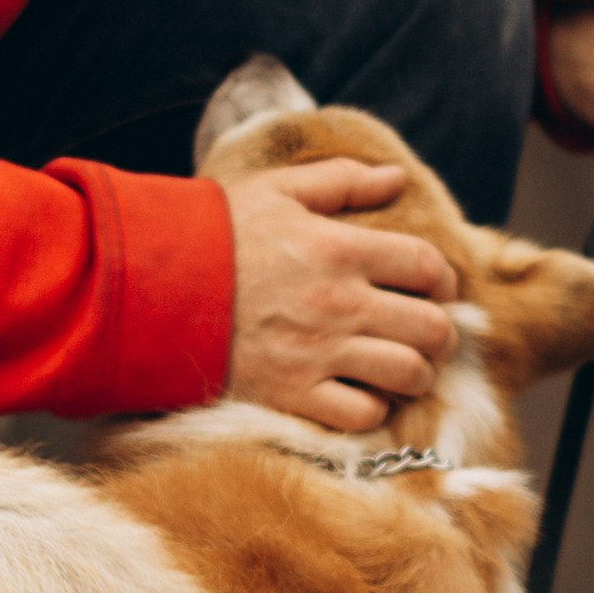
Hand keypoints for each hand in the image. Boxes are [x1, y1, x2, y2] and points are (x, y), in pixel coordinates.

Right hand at [223, 159, 458, 431]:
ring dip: (414, 372)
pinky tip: (359, 392)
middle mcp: (340, 303)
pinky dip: (371, 408)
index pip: (428, 267)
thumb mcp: (278, 190)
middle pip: (433, 327)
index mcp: (341, 248)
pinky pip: (362, 414)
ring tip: (401, 366)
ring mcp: (318, 354)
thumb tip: (396, 177)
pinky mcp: (292, 395)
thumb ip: (342, 180)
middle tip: (428, 332)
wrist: (150, 287)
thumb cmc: (214, 234)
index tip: (435, 287)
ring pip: (408, 374)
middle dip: (441, 332)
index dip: (443, 279)